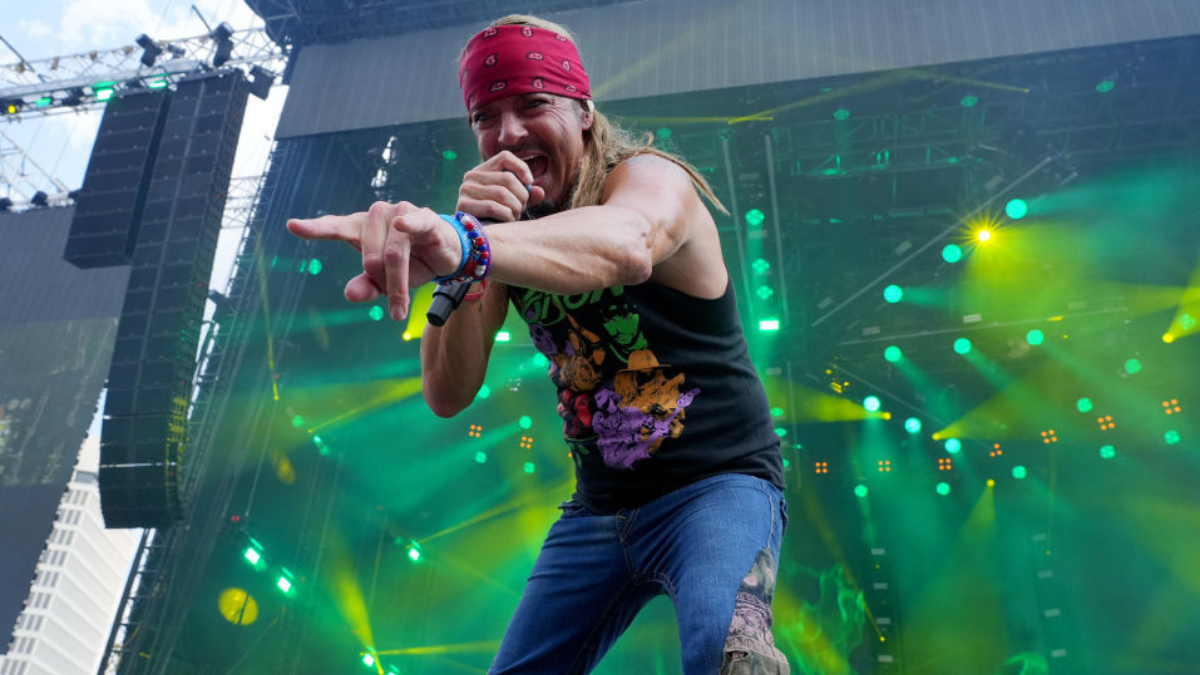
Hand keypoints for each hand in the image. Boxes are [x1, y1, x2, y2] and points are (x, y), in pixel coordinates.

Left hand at [286, 202, 459, 320]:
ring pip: (392, 254)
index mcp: (361, 228)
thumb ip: (367, 287)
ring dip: (398, 283)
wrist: (448, 255)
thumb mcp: (386, 282)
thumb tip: (351, 294)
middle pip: (370, 257)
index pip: (334, 227)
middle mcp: (377, 216)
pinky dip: (410, 225)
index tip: (292, 226)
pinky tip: (403, 225)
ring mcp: (401, 213)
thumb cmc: (412, 263)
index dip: (314, 228)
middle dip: (382, 284)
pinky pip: (415, 224)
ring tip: (401, 304)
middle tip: (394, 298)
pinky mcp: (426, 217)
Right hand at [457, 151, 545, 221]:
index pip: (504, 157)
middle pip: (507, 178)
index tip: (530, 182)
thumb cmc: (496, 218)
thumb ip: (526, 195)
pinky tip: (508, 222)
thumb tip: (540, 192)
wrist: (475, 236)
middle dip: (522, 196)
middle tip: (522, 208)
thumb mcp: (513, 202)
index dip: (521, 167)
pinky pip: (493, 207)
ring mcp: (465, 190)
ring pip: (502, 193)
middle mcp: (471, 176)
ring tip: (515, 216)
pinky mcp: (463, 205)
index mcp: (483, 170)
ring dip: (515, 208)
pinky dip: (506, 216)